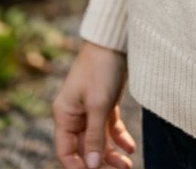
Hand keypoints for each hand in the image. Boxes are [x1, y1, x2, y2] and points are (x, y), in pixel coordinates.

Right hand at [53, 41, 135, 168]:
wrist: (115, 40)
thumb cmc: (101, 68)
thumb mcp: (98, 105)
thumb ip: (94, 137)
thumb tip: (90, 165)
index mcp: (64, 115)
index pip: (66, 152)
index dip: (78, 167)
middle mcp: (74, 114)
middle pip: (84, 148)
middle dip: (100, 162)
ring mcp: (90, 109)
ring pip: (98, 140)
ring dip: (111, 154)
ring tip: (127, 165)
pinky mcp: (104, 102)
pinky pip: (109, 127)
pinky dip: (119, 138)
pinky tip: (130, 147)